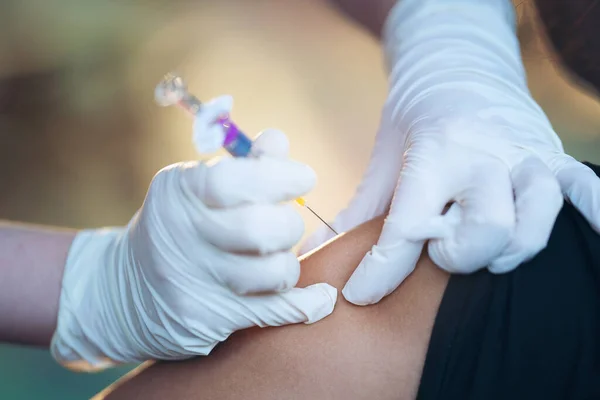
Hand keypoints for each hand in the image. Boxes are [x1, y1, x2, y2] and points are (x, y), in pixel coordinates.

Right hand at [51, 128, 336, 369]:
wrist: (128, 290)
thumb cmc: (180, 226)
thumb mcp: (196, 186)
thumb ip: (244, 165)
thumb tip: (279, 142)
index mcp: (180, 193)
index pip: (233, 182)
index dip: (279, 177)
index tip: (304, 178)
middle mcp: (183, 237)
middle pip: (259, 230)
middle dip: (289, 224)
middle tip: (286, 224)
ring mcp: (194, 282)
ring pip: (274, 273)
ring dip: (287, 263)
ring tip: (274, 257)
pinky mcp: (209, 320)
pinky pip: (276, 312)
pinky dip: (308, 304)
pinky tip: (319, 297)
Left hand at [301, 0, 599, 304]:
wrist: (455, 67)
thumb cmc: (413, 118)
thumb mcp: (383, 158)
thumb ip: (360, 208)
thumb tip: (321, 249)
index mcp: (433, 154)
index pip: (407, 227)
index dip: (380, 271)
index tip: (361, 295)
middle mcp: (483, 156)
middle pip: (484, 231)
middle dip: (457, 256)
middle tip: (438, 252)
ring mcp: (523, 156)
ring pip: (534, 220)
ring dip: (508, 249)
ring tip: (485, 250)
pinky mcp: (550, 155)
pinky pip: (586, 187)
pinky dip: (596, 214)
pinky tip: (596, 234)